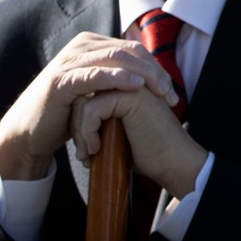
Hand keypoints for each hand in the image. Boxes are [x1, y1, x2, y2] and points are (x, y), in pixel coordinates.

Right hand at [0, 33, 178, 181]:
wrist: (30, 133)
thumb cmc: (65, 114)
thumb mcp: (94, 91)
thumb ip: (114, 78)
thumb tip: (147, 76)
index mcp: (91, 45)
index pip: (133, 49)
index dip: (156, 67)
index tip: (172, 92)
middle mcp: (81, 46)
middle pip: (129, 51)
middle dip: (154, 72)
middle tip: (171, 95)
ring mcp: (69, 60)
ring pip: (116, 59)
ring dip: (143, 75)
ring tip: (161, 92)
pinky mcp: (61, 79)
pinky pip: (95, 74)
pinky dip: (118, 78)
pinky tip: (136, 87)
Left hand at [72, 86, 207, 198]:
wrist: (171, 163)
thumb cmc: (146, 152)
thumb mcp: (116, 131)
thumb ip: (101, 118)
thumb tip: (69, 120)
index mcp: (125, 83)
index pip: (87, 91)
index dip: (79, 119)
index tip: (82, 147)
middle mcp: (128, 77)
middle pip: (82, 92)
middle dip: (76, 124)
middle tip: (82, 153)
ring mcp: (131, 83)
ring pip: (83, 99)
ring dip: (79, 130)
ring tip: (87, 154)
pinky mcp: (130, 94)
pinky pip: (92, 108)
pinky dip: (87, 131)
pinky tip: (96, 150)